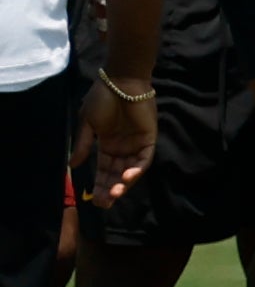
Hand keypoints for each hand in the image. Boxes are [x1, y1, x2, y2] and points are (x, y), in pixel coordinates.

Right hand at [74, 76, 156, 205]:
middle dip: (110, 189)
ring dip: (124, 183)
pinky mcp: (148, 139)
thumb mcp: (87, 124)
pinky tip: (127, 177)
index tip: (93, 200)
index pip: (104, 170)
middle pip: (117, 174)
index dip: (99, 185)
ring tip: (114, 194)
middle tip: (104, 204)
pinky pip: (144, 158)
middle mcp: (122, 148)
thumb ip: (82, 145)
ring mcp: (136, 144)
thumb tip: (72, 166)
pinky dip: (137, 169)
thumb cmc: (101, 99)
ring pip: (131, 170)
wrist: (119, 82)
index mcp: (107, 145)